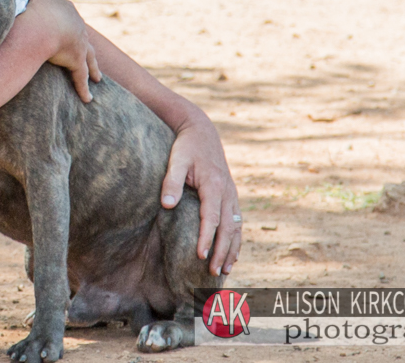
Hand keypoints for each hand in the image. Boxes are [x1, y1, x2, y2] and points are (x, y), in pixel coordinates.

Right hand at [25, 0, 100, 101]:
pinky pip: (81, 77)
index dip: (68, 25)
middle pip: (83, 38)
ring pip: (89, 58)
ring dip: (93, 68)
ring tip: (97, 77)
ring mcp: (79, 44)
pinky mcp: (76, 60)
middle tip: (88, 52)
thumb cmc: (28, 6)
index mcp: (64, 10)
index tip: (68, 29)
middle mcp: (76, 25)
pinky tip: (87, 98)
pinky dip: (84, 88)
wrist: (39, 22)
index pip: (67, 18)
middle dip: (86, 47)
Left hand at [159, 114, 239, 275]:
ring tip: (226, 271)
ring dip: (232, 250)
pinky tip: (232, 254)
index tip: (200, 255)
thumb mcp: (176, 159)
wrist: (202, 132)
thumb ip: (171, 181)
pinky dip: (236, 240)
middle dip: (222, 251)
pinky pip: (238, 222)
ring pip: (236, 227)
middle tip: (214, 272)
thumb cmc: (186, 147)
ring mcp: (232, 194)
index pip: (211, 217)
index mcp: (213, 184)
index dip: (206, 237)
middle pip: (228, 227)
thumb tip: (167, 204)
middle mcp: (227, 192)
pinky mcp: (231, 196)